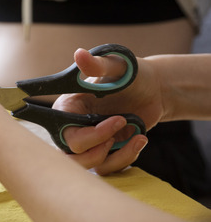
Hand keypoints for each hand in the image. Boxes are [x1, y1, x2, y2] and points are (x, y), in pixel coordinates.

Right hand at [53, 48, 161, 174]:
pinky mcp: (106, 150)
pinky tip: (140, 139)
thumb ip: (97, 64)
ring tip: (135, 135)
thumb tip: (79, 54)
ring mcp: (90, 141)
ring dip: (116, 157)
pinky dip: (126, 158)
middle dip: (99, 150)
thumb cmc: (132, 74)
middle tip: (120, 130)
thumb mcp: (117, 66)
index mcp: (68, 107)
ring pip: (90, 166)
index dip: (90, 134)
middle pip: (73, 155)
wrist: (154, 89)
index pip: (66, 132)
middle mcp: (74, 127)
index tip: (117, 121)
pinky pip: (108, 167)